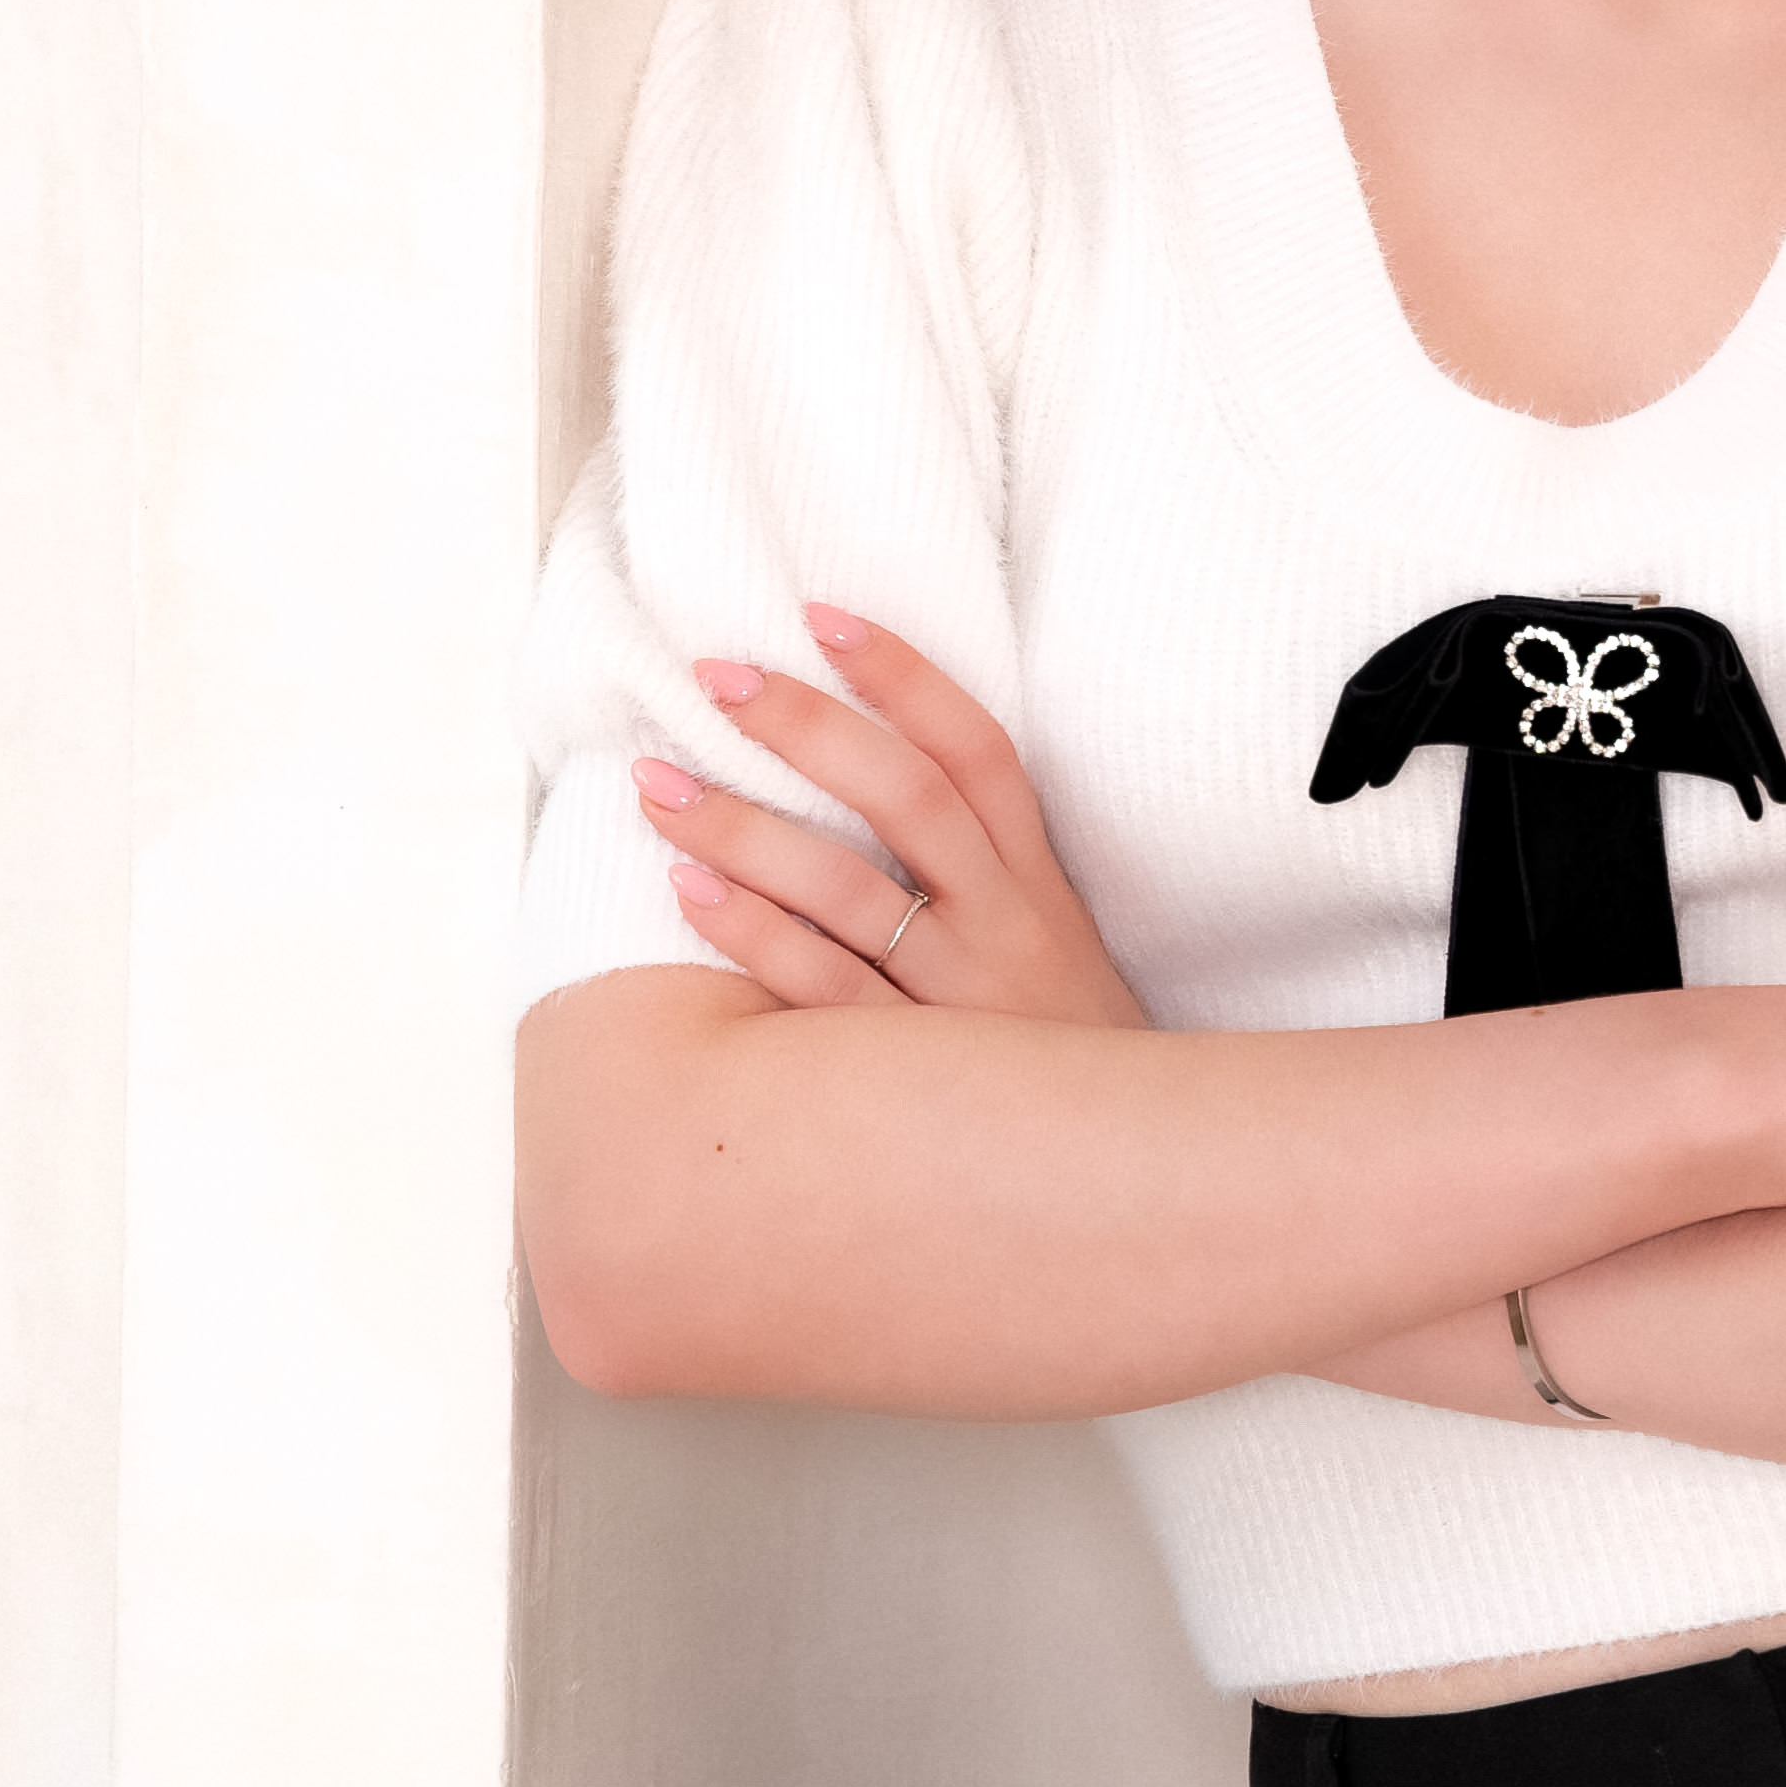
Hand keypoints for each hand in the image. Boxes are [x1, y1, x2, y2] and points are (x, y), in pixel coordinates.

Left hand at [632, 608, 1151, 1030]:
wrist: (1128, 1171)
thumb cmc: (1059, 1048)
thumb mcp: (1046, 939)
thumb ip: (977, 866)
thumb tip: (860, 771)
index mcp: (1035, 878)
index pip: (975, 750)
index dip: (902, 675)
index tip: (822, 614)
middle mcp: (1005, 923)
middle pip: (907, 797)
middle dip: (806, 728)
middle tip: (716, 676)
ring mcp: (961, 996)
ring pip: (850, 890)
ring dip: (744, 828)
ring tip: (657, 783)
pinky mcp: (920, 1071)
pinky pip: (824, 993)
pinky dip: (755, 936)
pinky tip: (686, 891)